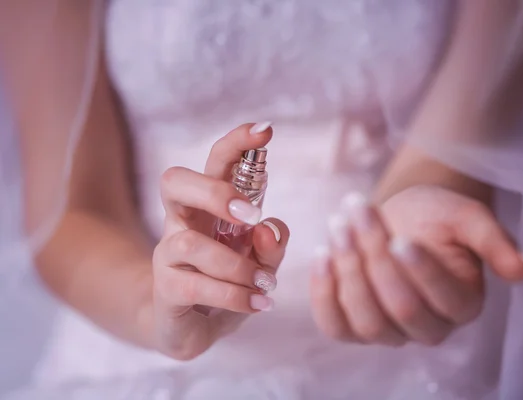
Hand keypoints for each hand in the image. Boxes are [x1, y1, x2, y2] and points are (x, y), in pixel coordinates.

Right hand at [152, 123, 289, 359]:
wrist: (192, 328)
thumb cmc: (228, 282)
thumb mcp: (261, 262)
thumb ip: (271, 244)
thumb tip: (267, 228)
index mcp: (208, 205)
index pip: (215, 162)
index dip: (236, 143)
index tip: (266, 130)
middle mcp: (182, 222)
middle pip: (175, 182)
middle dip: (214, 191)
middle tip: (253, 215)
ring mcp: (167, 255)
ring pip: (190, 245)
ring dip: (237, 265)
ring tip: (266, 284)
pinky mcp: (166, 290)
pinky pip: (196, 287)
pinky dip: (234, 296)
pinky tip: (259, 303)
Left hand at [310, 185, 522, 345]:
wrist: (401, 217)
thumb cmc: (436, 216)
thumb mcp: (467, 217)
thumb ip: (494, 242)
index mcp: (462, 303)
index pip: (442, 298)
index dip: (420, 271)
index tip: (400, 236)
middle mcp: (428, 328)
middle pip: (400, 309)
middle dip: (375, 259)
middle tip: (358, 213)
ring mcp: (388, 332)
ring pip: (366, 321)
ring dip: (347, 270)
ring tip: (338, 226)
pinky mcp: (353, 327)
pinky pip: (334, 325)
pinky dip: (323, 294)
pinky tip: (322, 254)